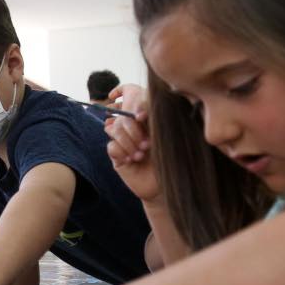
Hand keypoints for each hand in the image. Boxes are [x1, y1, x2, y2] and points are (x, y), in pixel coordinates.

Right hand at [105, 84, 158, 202]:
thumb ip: (156, 121)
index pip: (130, 100)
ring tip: (141, 154)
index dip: (127, 98)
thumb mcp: (168, 137)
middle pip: (120, 117)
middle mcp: (133, 129)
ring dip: (128, 142)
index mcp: (145, 121)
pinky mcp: (117, 156)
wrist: (165, 186)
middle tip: (146, 144)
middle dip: (132, 129)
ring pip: (113, 130)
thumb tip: (142, 112)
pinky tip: (132, 160)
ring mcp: (123, 142)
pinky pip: (112, 146)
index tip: (138, 113)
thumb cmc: (171, 161)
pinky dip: (122, 151)